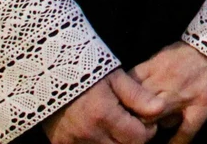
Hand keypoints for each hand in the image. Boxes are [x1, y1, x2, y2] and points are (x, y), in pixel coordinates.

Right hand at [43, 70, 167, 143]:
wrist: (46, 69)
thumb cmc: (85, 69)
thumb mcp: (114, 76)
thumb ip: (137, 95)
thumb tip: (161, 109)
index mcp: (104, 114)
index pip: (139, 138)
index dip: (148, 131)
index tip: (145, 120)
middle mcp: (88, 133)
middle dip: (132, 139)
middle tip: (131, 124)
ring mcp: (72, 141)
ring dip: (115, 143)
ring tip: (115, 127)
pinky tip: (99, 132)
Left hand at [131, 42, 206, 143]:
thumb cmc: (202, 49)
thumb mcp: (171, 53)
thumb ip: (154, 70)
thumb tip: (137, 86)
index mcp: (157, 64)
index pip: (128, 86)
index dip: (122, 100)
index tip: (120, 110)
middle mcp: (166, 79)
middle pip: (136, 104)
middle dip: (132, 117)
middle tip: (132, 127)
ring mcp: (184, 94)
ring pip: (154, 118)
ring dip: (150, 128)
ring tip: (149, 133)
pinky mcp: (203, 105)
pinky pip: (185, 131)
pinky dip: (176, 143)